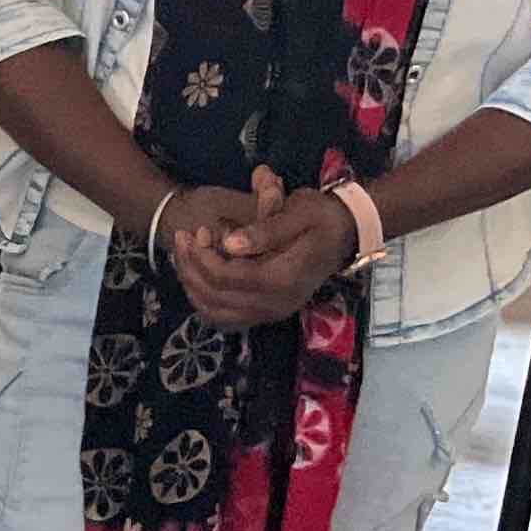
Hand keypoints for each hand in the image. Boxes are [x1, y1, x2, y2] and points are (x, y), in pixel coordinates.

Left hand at [171, 169, 353, 329]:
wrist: (345, 232)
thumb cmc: (320, 217)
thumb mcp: (297, 211)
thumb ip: (264, 228)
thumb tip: (230, 244)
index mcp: (283, 279)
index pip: (226, 277)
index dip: (203, 255)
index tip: (199, 230)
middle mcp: (276, 304)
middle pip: (214, 297)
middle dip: (190, 266)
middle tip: (185, 237)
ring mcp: (272, 312)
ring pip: (214, 312)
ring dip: (192, 284)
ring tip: (186, 254)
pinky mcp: (267, 312)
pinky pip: (225, 318)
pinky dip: (204, 300)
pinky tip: (198, 275)